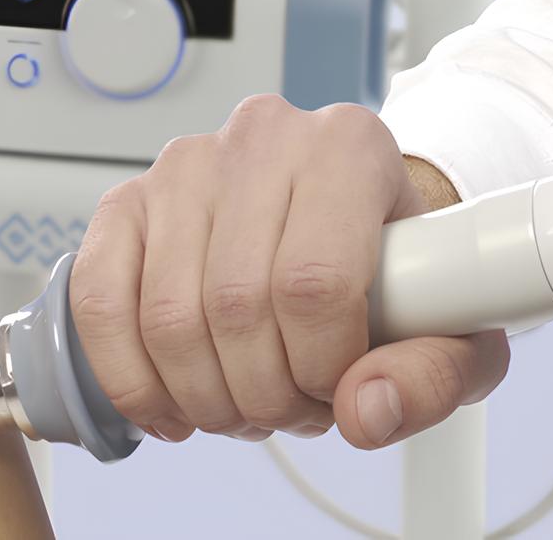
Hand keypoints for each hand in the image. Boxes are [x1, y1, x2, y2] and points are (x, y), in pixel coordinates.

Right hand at [69, 95, 509, 447]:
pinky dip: (128, 375)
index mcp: (348, 147)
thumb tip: (366, 412)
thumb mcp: (453, 325)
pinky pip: (99, 301)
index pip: (314, 281)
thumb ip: (431, 376)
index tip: (334, 389)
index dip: (320, 367)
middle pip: (235, 305)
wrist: (345, 219)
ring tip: (243, 401)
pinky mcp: (128, 202)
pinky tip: (169, 404)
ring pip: (167, 316)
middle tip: (288, 408)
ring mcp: (183, 166)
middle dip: (261, 393)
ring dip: (203, 395)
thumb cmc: (395, 265)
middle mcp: (261, 139)